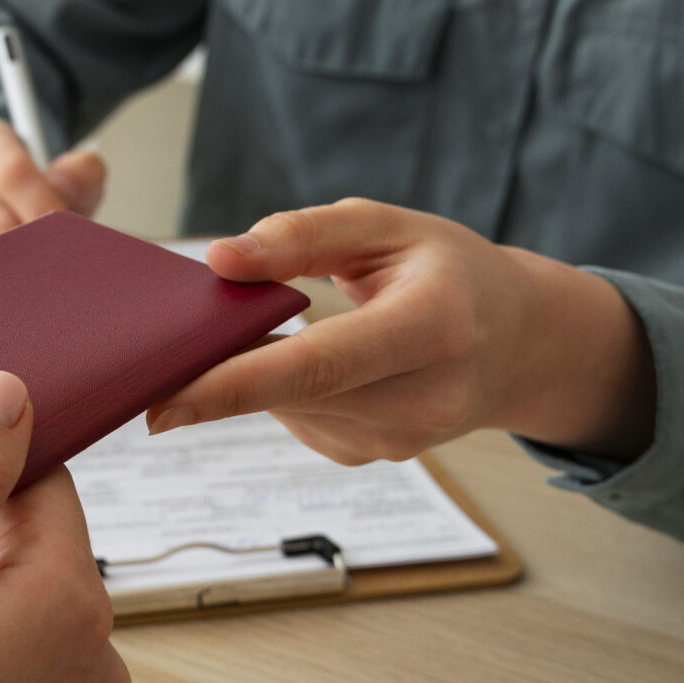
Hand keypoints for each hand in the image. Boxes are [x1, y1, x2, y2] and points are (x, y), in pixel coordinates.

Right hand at [0, 110, 106, 271]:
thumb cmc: (22, 196)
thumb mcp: (58, 176)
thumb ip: (79, 177)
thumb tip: (70, 192)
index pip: (13, 173)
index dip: (47, 212)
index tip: (68, 239)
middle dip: (32, 253)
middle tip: (55, 271)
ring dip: (6, 281)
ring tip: (28, 283)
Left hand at [147, 199, 654, 462]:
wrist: (519, 342)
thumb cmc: (449, 270)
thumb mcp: (386, 226)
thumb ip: (302, 236)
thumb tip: (220, 260)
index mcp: (435, 326)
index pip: (321, 365)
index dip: (237, 384)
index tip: (165, 399)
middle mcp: (424, 398)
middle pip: (295, 396)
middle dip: (220, 374)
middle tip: (164, 349)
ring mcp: (401, 440)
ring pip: (288, 409)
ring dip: (255, 372)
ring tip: (267, 325)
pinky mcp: (373, 456)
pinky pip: (299, 419)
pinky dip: (280, 389)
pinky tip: (305, 357)